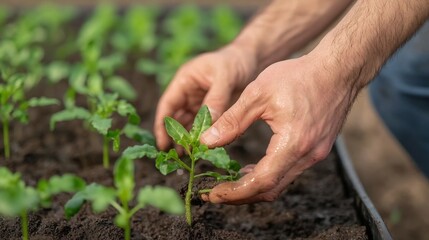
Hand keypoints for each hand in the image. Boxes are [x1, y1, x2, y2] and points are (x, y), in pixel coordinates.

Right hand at [154, 45, 257, 149]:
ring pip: (189, 123)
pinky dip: (202, 136)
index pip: (167, 105)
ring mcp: (199, 101)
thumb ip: (216, 99)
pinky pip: (203, 125)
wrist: (252, 58)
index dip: (162, 125)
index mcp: (184, 80)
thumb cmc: (235, 61)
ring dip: (188, 139)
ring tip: (188, 155)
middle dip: (175, 136)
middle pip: (176, 118)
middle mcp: (188, 92)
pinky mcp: (212, 109)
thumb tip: (208, 125)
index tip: (163, 144)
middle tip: (179, 155)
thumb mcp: (225, 77)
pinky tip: (203, 147)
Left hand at [200, 54, 356, 203]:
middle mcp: (308, 155)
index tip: (213, 194)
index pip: (262, 182)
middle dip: (240, 196)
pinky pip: (289, 171)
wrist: (337, 69)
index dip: (235, 193)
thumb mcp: (258, 93)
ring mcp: (315, 154)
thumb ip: (232, 121)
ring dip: (254, 187)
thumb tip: (207, 142)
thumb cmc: (299, 76)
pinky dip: (268, 176)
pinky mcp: (317, 149)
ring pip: (280, 183)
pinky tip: (252, 169)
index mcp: (293, 143)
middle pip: (271, 189)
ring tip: (228, 183)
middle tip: (215, 193)